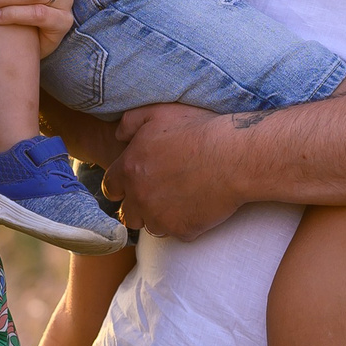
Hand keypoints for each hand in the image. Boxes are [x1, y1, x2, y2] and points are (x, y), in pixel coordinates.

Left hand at [103, 104, 244, 238]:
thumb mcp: (159, 112)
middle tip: (160, 193)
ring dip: (160, 217)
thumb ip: (130, 122)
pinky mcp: (182, 230)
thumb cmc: (199, 130)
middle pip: (127, 214)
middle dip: (139, 206)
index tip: (136, 182)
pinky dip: (185, 223)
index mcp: (130, 169)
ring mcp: (160, 217)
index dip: (122, 185)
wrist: (234, 156)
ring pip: (151, 226)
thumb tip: (118, 135)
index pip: (110, 188)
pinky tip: (199, 206)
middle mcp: (140, 197)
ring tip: (181, 199)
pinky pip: (178, 233)